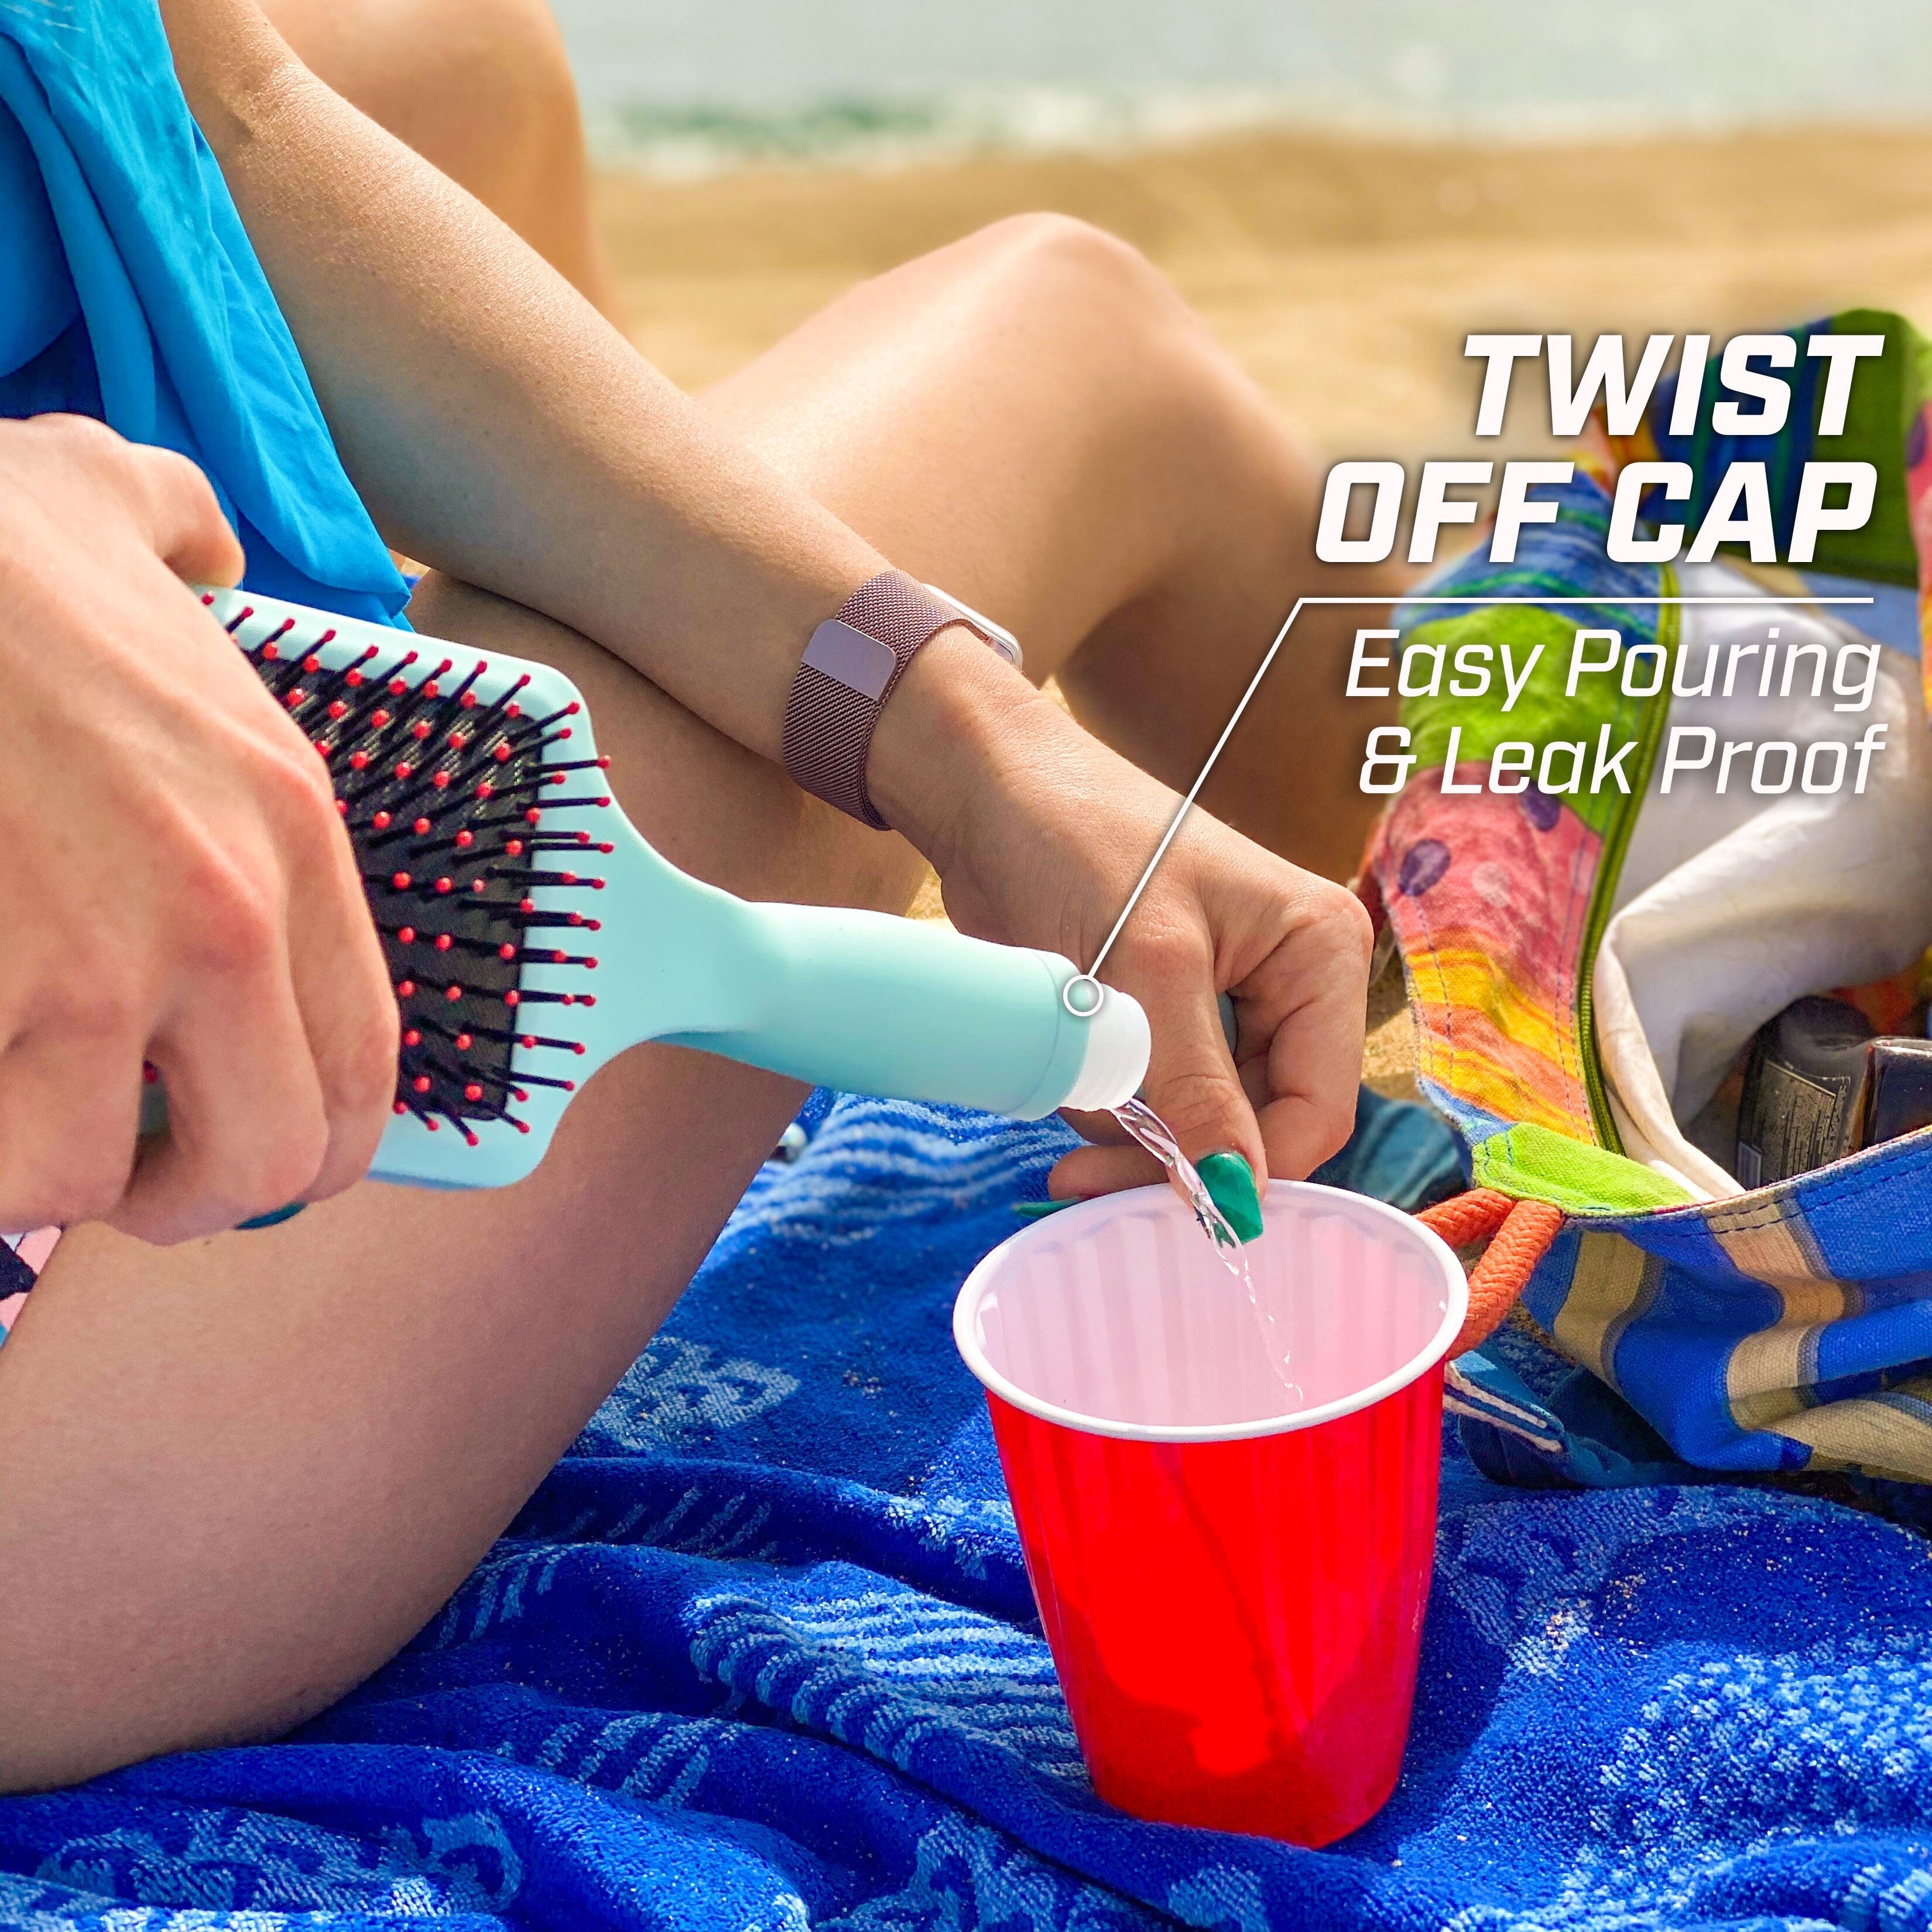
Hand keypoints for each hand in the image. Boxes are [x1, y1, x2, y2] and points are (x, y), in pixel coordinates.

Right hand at [0, 415, 397, 1240]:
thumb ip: (191, 542)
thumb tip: (205, 548)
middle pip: (264, 1162)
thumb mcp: (121, 506)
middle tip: (118, 1165)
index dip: (310, 1144)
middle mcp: (223, 913)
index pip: (363, 1062)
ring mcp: (93, 964)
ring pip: (83, 1178)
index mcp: (290, 827)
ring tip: (5, 1110)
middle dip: (185, 1196)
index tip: (241, 1151)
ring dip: (35, 1170)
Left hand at [872, 630, 1371, 1204]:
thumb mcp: (1146, 965)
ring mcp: (1227, 1007)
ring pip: (1196, 1125)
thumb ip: (1195, 1085)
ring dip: (1126, 1127)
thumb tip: (1237, 1195)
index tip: (1170, 1202)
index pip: (1316, 1108)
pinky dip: (1104, 1104)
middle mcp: (1290, 986)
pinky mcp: (1166, 1019)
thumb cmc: (1079, 840)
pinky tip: (1063, 1071)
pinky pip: (1151, 1101)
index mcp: (1320, 955)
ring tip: (1065, 1077)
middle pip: (1256, 1126)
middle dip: (1171, 1152)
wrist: (988, 792)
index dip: (1248, 1166)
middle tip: (1078, 1174)